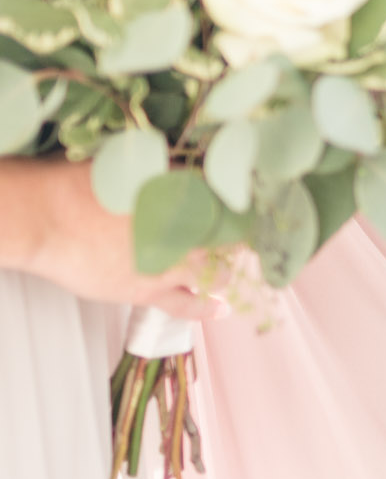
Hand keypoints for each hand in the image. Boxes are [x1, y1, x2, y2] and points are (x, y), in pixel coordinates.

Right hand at [2, 159, 226, 319]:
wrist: (49, 218)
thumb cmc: (83, 187)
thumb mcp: (135, 169)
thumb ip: (168, 173)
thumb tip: (190, 170)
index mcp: (187, 198)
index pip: (232, 207)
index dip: (240, 213)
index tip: (244, 215)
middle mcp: (186, 234)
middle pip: (230, 242)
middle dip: (234, 243)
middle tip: (234, 243)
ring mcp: (171, 265)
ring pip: (215, 274)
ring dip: (222, 272)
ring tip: (223, 270)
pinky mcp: (149, 291)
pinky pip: (187, 305)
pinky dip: (206, 308)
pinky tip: (222, 309)